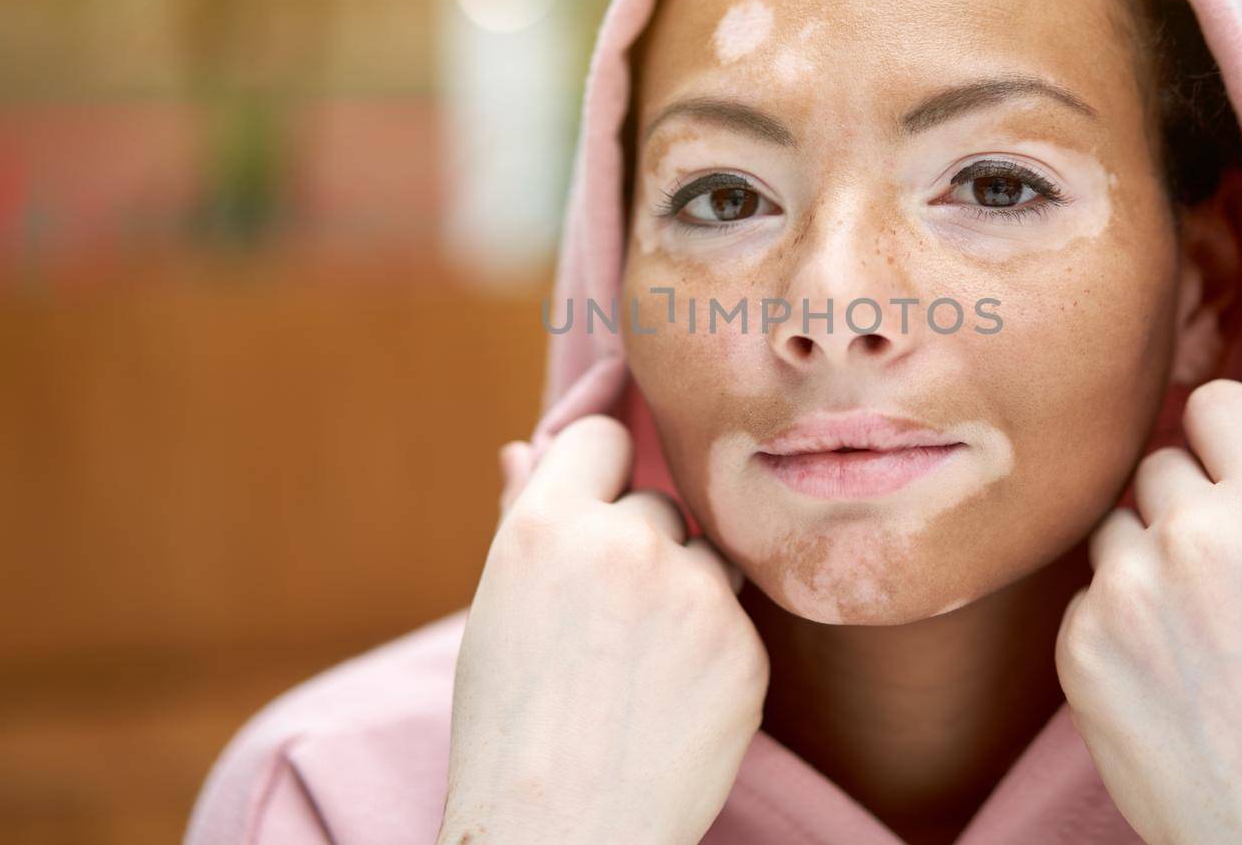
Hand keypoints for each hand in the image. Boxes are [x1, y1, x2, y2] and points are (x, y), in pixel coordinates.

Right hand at [439, 414, 768, 844]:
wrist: (563, 836)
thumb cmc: (510, 728)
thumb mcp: (496, 613)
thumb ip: (521, 520)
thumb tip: (522, 448)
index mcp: (546, 526)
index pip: (600, 437)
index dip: (600, 471)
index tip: (599, 504)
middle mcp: (625, 542)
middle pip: (657, 503)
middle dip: (639, 547)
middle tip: (606, 625)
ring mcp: (694, 592)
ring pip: (705, 557)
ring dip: (684, 592)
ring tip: (637, 668)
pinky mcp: (744, 643)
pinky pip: (735, 617)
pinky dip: (713, 649)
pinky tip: (672, 699)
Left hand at [1054, 379, 1241, 844]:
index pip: (1213, 403)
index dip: (1213, 435)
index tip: (1215, 464)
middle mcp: (1201, 533)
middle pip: (1154, 465)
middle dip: (1174, 508)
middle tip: (1210, 578)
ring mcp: (1130, 586)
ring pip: (1111, 528)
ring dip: (1135, 563)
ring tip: (1186, 636)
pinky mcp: (1080, 639)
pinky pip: (1083, 598)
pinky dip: (1107, 628)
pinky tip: (1154, 679)